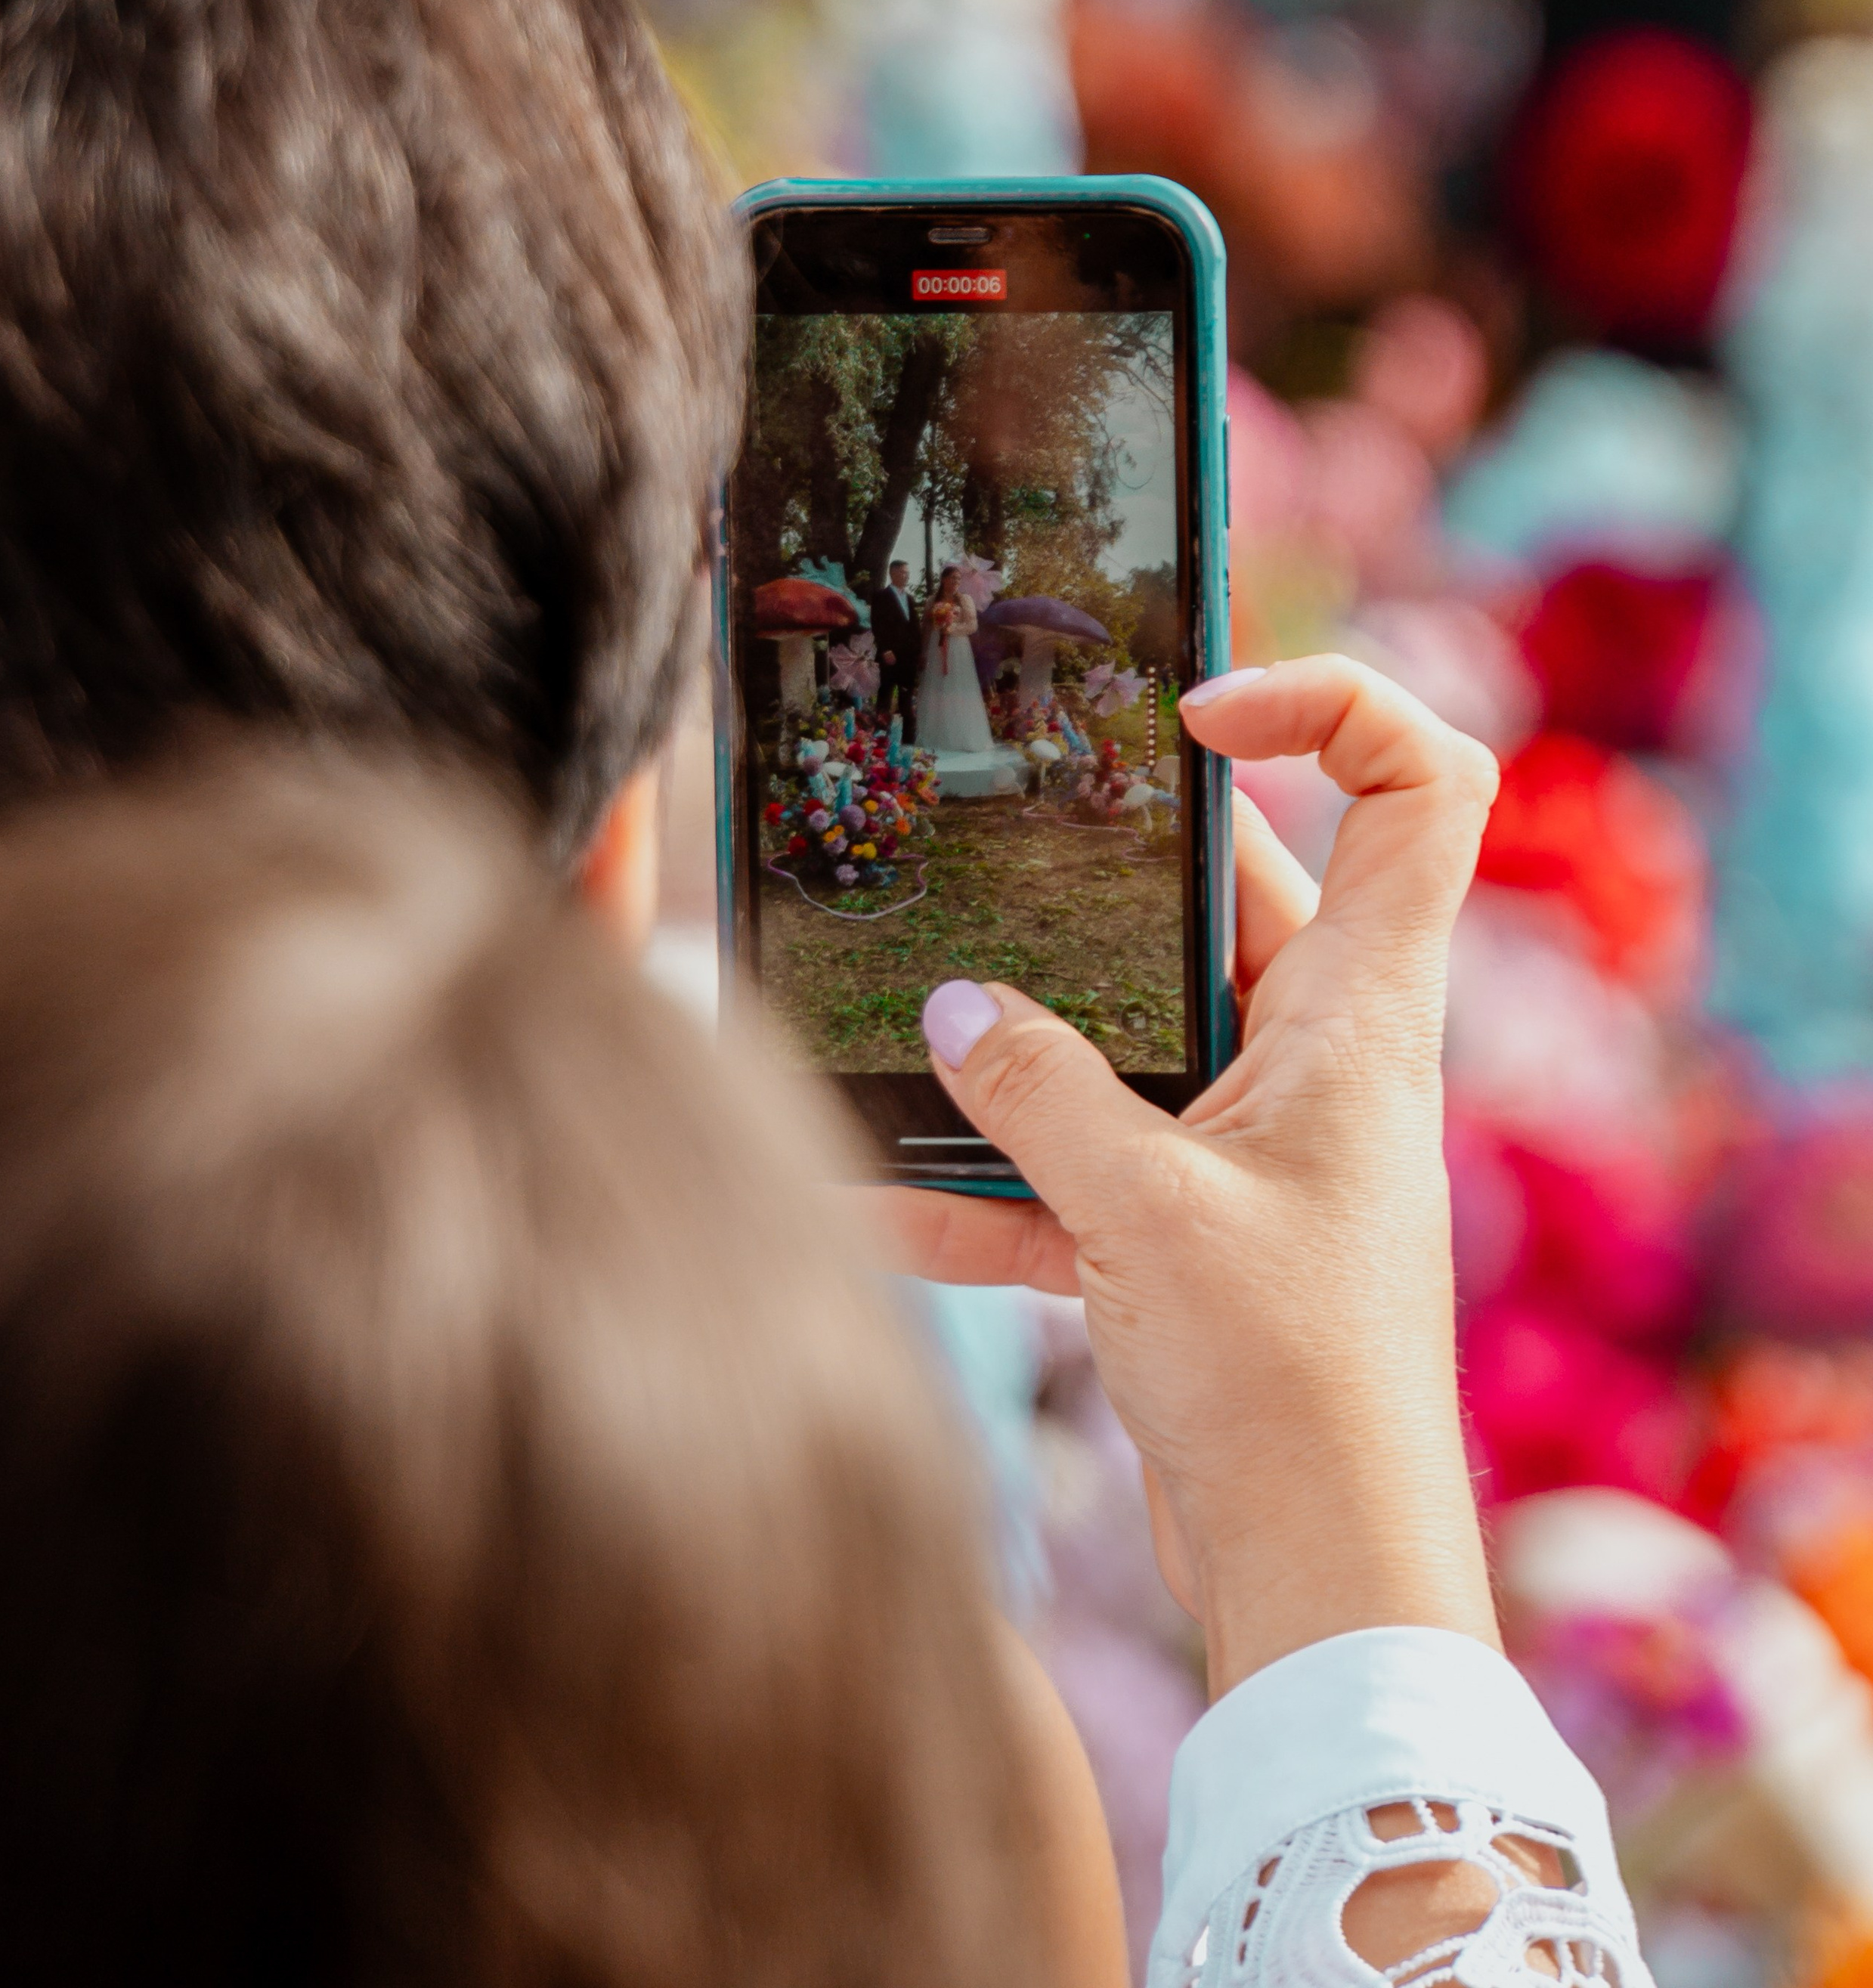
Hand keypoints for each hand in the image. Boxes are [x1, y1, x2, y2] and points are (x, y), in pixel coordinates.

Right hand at [878, 656, 1499, 1693]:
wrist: (1320, 1574)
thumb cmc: (1286, 1382)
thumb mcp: (1145, 1211)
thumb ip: (1037, 1092)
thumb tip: (952, 1008)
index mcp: (1360, 1011)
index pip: (1416, 789)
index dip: (1331, 706)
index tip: (1197, 712)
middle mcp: (1318, 1056)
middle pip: (1227, 900)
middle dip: (1094, 884)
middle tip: (981, 848)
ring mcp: (1254, 1143)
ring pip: (1128, 1036)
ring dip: (1015, 1045)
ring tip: (886, 1019)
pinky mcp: (1194, 1230)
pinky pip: (1078, 1165)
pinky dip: (985, 1179)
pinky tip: (865, 1196)